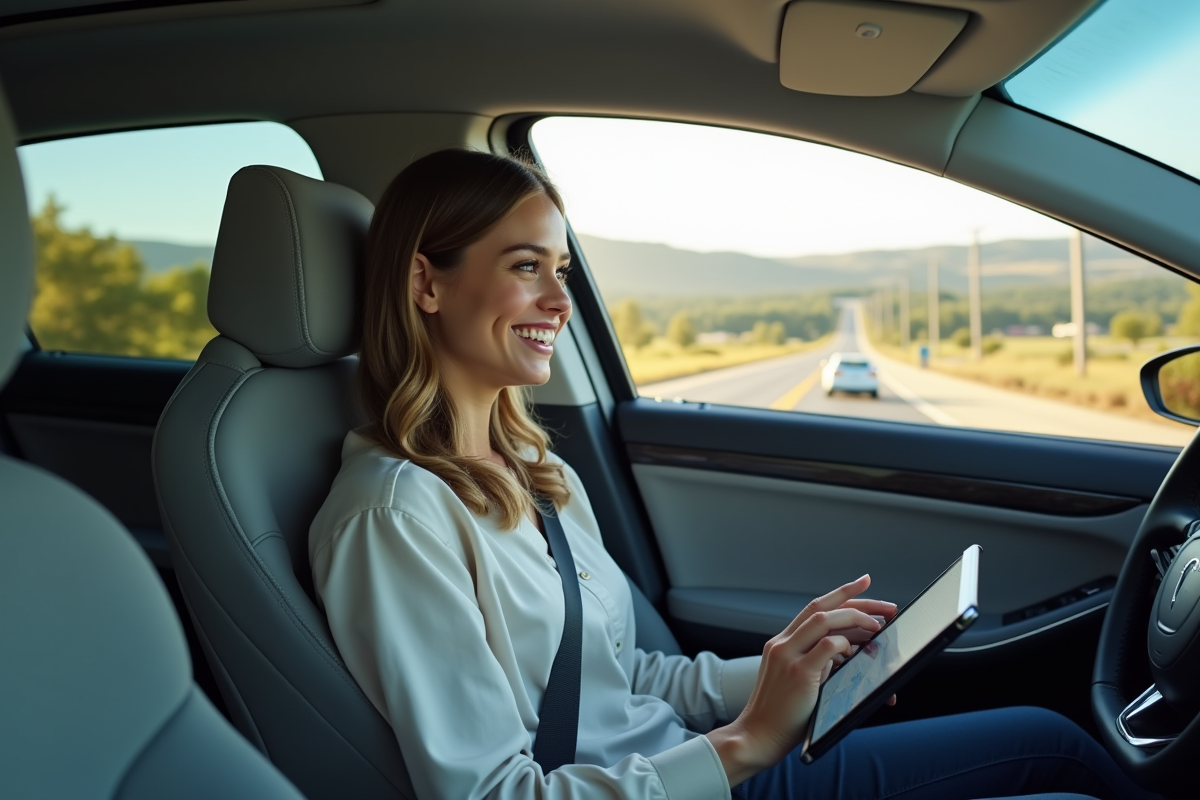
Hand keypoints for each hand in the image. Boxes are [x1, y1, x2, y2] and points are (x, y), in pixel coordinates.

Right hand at [705, 574, 884, 785]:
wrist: (757, 736)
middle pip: (821, 608)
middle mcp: (782, 643)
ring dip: (855, 620)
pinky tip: (853, 655)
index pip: (814, 608)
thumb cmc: (780, 716)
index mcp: (782, 643)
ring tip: (877, 628)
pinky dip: (845, 646)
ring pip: (824, 620)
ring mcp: (788, 656)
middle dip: (858, 601)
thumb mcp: (796, 680)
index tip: (864, 582)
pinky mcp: (798, 673)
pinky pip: (828, 647)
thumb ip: (816, 663)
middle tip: (887, 606)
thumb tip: (850, 652)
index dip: (841, 593)